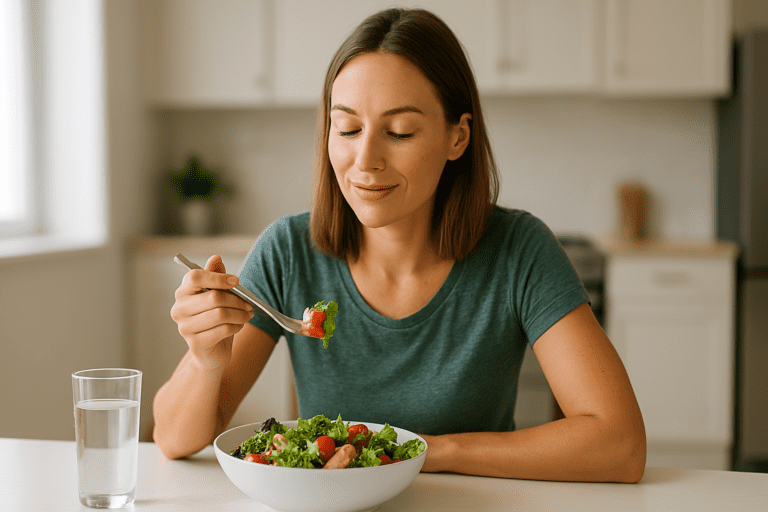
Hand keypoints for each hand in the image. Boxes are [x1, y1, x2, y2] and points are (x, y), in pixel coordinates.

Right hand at [170, 255, 253, 369]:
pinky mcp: (195, 343)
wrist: (211, 352)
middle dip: (236, 300)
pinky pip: (223, 330)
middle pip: (213, 297)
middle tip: (249, 304)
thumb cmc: (215, 320)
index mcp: (183, 293)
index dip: (218, 277)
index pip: (194, 277)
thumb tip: (216, 258)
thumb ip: (215, 277)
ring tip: (247, 315)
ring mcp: (185, 327)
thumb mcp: (217, 296)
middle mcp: (179, 309)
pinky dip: (236, 326)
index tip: (236, 281)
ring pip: (220, 314)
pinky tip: (239, 326)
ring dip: (240, 314)